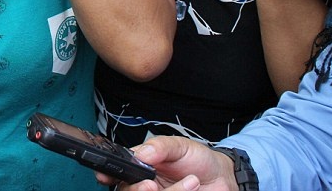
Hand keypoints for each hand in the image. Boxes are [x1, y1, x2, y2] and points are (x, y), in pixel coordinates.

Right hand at [93, 137, 236, 190]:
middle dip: (137, 190)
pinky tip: (192, 188)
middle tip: (152, 185)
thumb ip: (159, 147)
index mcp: (141, 166)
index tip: (106, 176)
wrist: (225, 178)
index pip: (117, 172)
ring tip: (191, 181)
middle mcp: (146, 185)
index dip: (107, 175)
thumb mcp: (180, 145)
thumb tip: (139, 154)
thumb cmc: (199, 159)